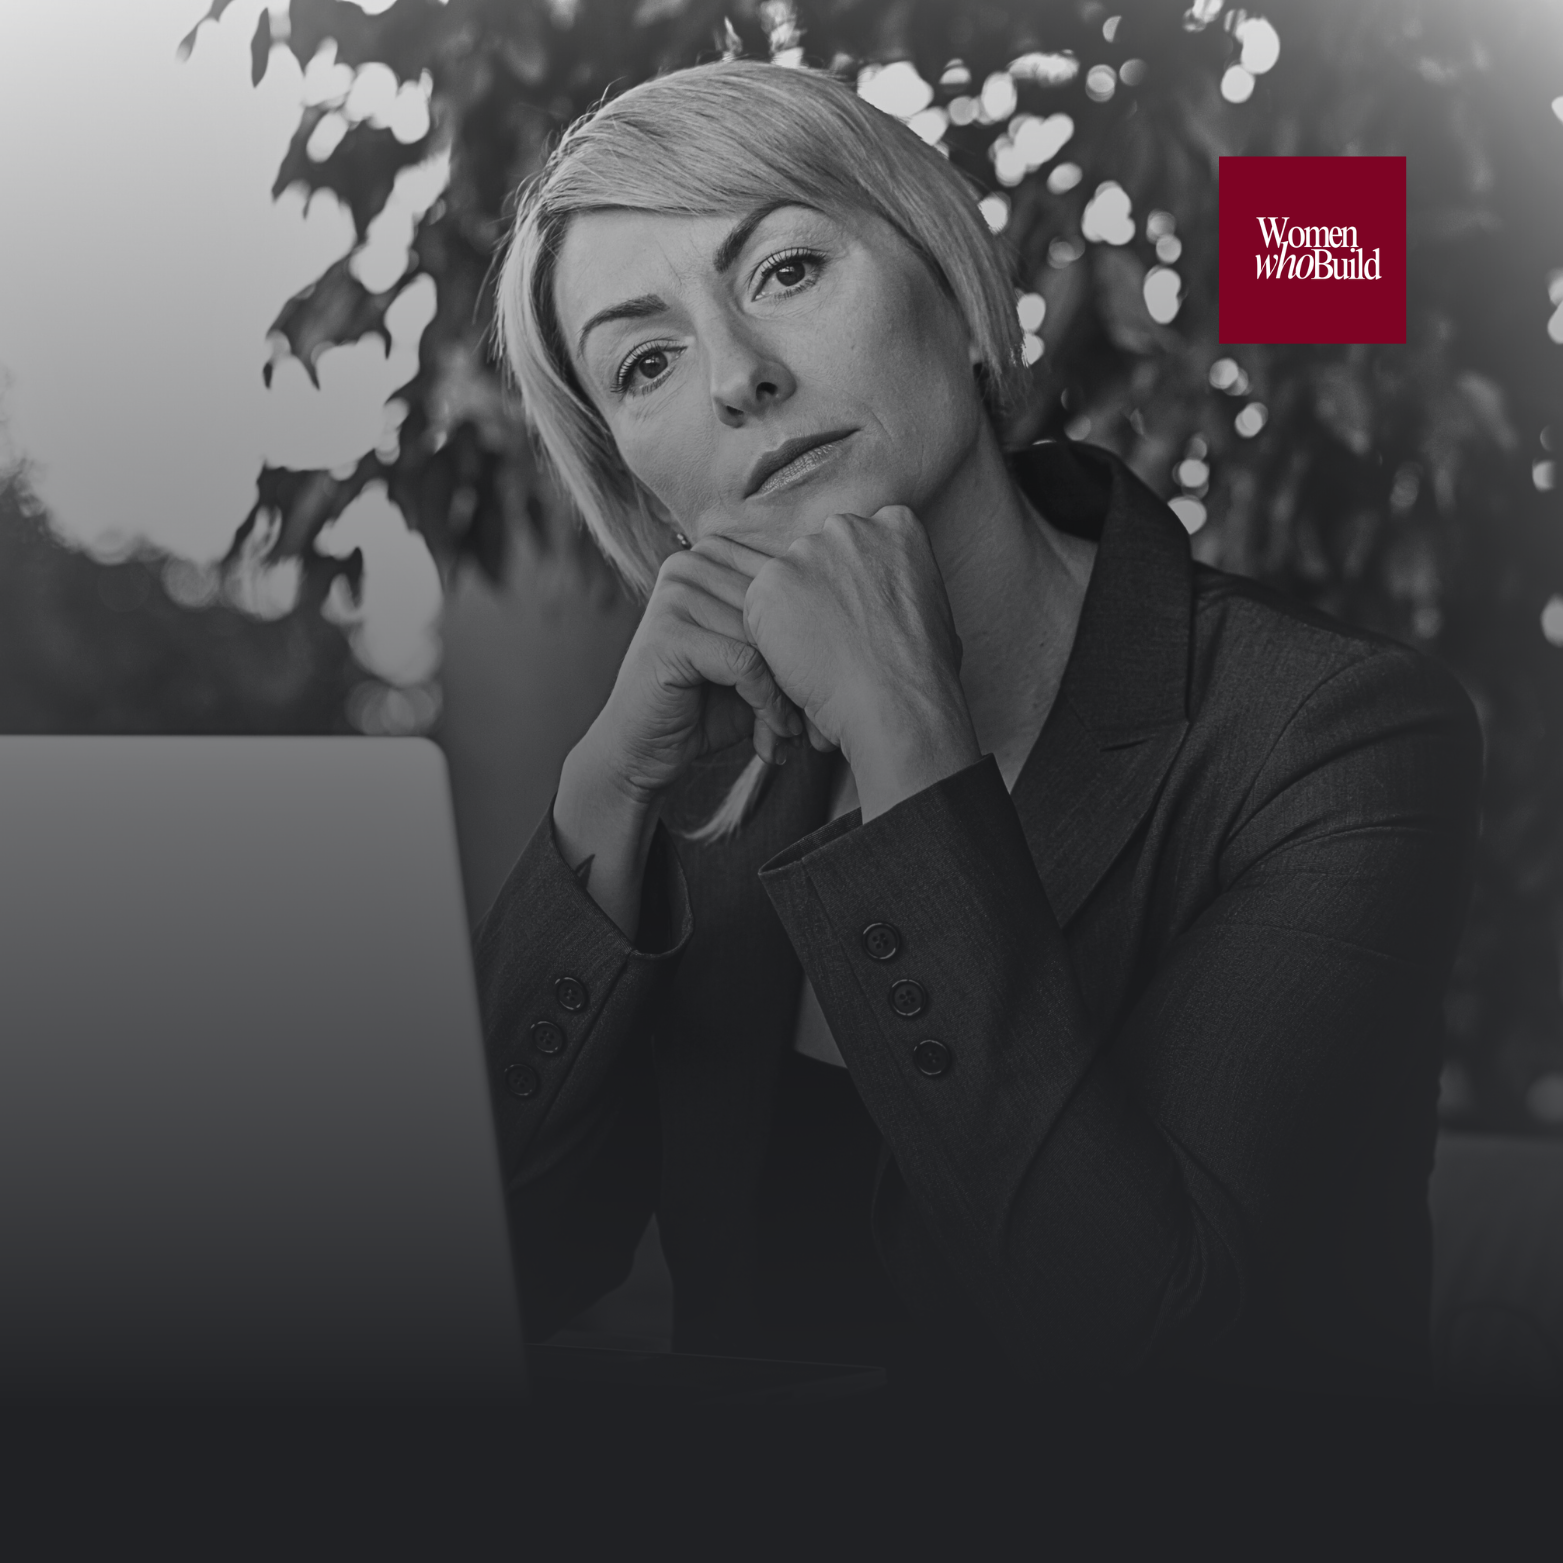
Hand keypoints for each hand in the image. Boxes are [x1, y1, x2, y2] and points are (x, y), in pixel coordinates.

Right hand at [582, 544, 803, 808]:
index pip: (787, 582)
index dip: (812, 636)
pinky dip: (766, 704)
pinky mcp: (669, 634)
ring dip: (788, 694)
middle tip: (815, 722)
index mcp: (711, 555)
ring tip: (793, 732)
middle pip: (778, 609)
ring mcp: (675, 595)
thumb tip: (856, 613)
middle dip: (802, 670)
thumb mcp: (754, 658)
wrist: (641, 750)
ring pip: (767, 638)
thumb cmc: (704, 704)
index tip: (826, 686)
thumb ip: (788, 628)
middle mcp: (689, 564)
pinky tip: (773, 734)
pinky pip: (746, 663)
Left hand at [712, 506, 981, 819]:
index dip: (858, 584)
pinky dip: (770, 638)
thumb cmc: (924, 670)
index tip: (863, 615)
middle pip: (819, 555)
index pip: (862, 543)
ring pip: (786, 581)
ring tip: (820, 656)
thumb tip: (894, 596)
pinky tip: (798, 662)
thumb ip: (903, 582)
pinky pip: (759, 608)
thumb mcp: (936, 606)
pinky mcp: (770, 582)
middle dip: (822, 593)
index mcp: (895, 523)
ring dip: (794, 615)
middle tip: (837, 639)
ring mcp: (806, 551)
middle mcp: (848, 527)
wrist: (895, 702)